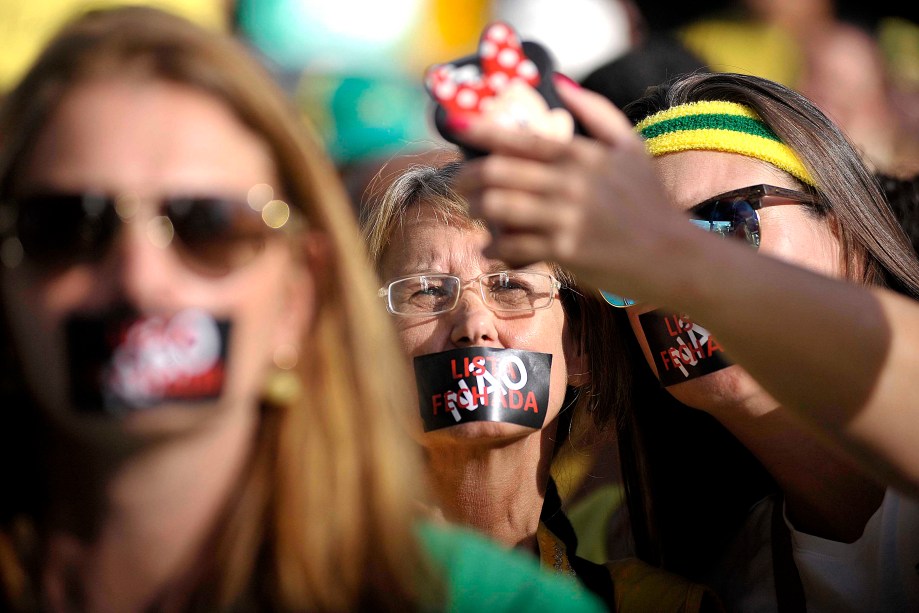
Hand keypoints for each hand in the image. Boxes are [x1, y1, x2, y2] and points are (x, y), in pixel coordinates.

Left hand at [453, 78, 685, 301]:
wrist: (671, 254)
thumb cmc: (648, 201)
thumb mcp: (630, 146)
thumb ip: (596, 111)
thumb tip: (560, 81)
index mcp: (579, 153)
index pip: (517, 138)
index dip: (479, 133)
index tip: (458, 131)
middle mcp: (568, 182)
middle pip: (497, 172)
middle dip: (468, 177)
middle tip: (460, 184)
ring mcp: (564, 217)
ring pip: (498, 207)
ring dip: (477, 210)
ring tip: (476, 212)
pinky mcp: (563, 251)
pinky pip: (513, 245)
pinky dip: (496, 246)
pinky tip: (492, 247)